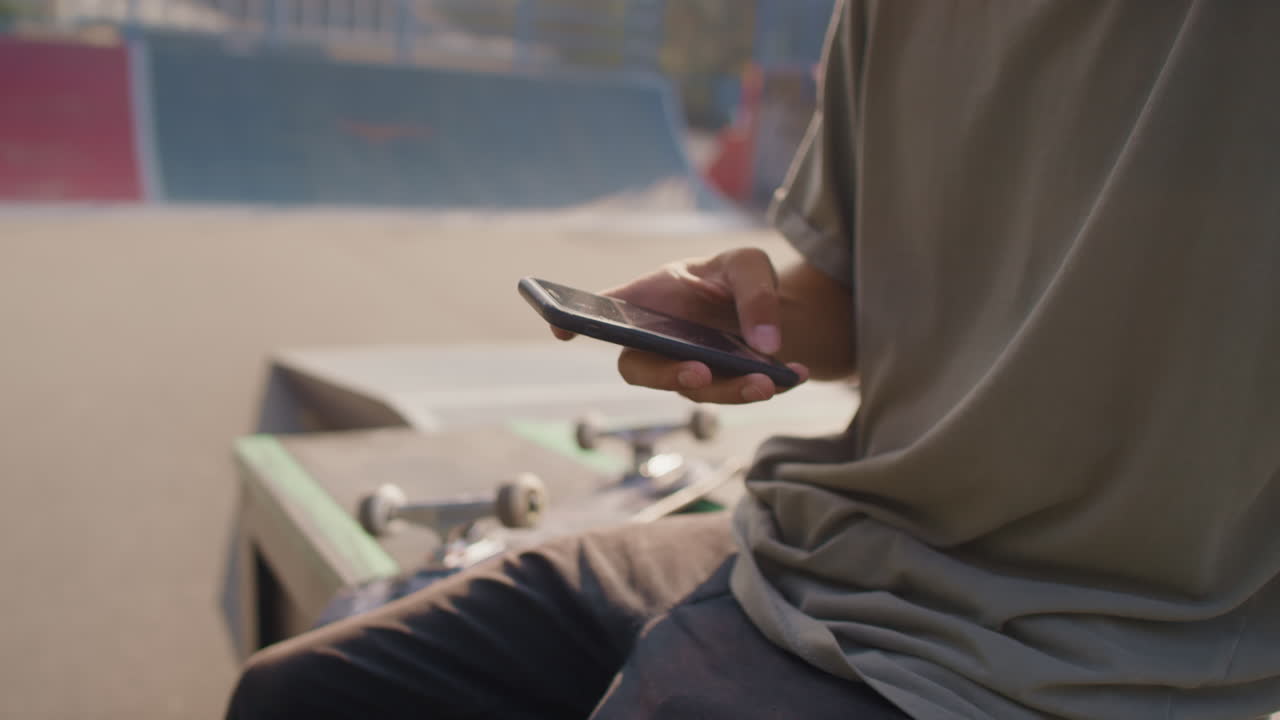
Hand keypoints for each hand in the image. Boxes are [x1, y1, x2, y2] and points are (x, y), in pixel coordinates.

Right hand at [552, 248, 809, 404]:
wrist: (771, 310)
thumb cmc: (738, 277)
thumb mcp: (749, 264)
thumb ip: (754, 293)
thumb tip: (764, 345)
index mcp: (647, 301)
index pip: (600, 314)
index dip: (574, 323)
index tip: (561, 329)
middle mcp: (656, 341)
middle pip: (641, 369)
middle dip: (667, 377)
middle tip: (700, 373)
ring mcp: (684, 369)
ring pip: (691, 391)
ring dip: (727, 391)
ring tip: (765, 382)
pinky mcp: (718, 387)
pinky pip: (733, 395)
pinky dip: (766, 387)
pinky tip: (796, 375)